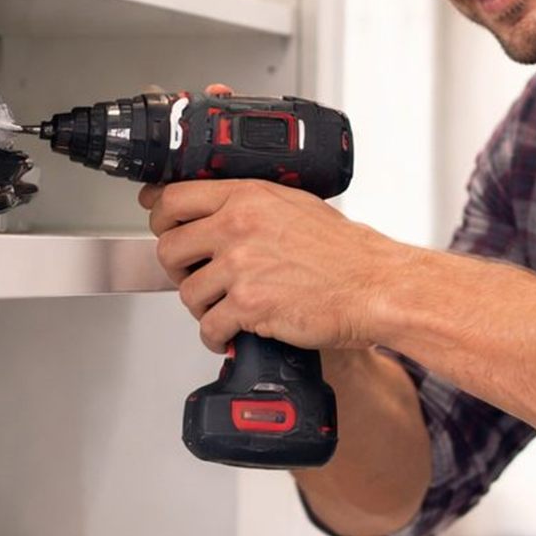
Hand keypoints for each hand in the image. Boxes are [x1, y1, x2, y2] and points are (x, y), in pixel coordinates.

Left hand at [141, 177, 408, 353]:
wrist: (374, 286)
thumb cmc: (347, 252)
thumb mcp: (296, 206)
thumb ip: (253, 204)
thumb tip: (221, 211)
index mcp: (247, 197)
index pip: (174, 198)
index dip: (160, 216)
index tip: (162, 226)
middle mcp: (238, 227)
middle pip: (169, 247)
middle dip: (178, 268)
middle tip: (194, 276)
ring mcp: (241, 267)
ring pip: (187, 292)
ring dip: (201, 307)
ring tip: (221, 311)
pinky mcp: (249, 305)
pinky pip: (209, 327)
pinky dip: (216, 338)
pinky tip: (229, 336)